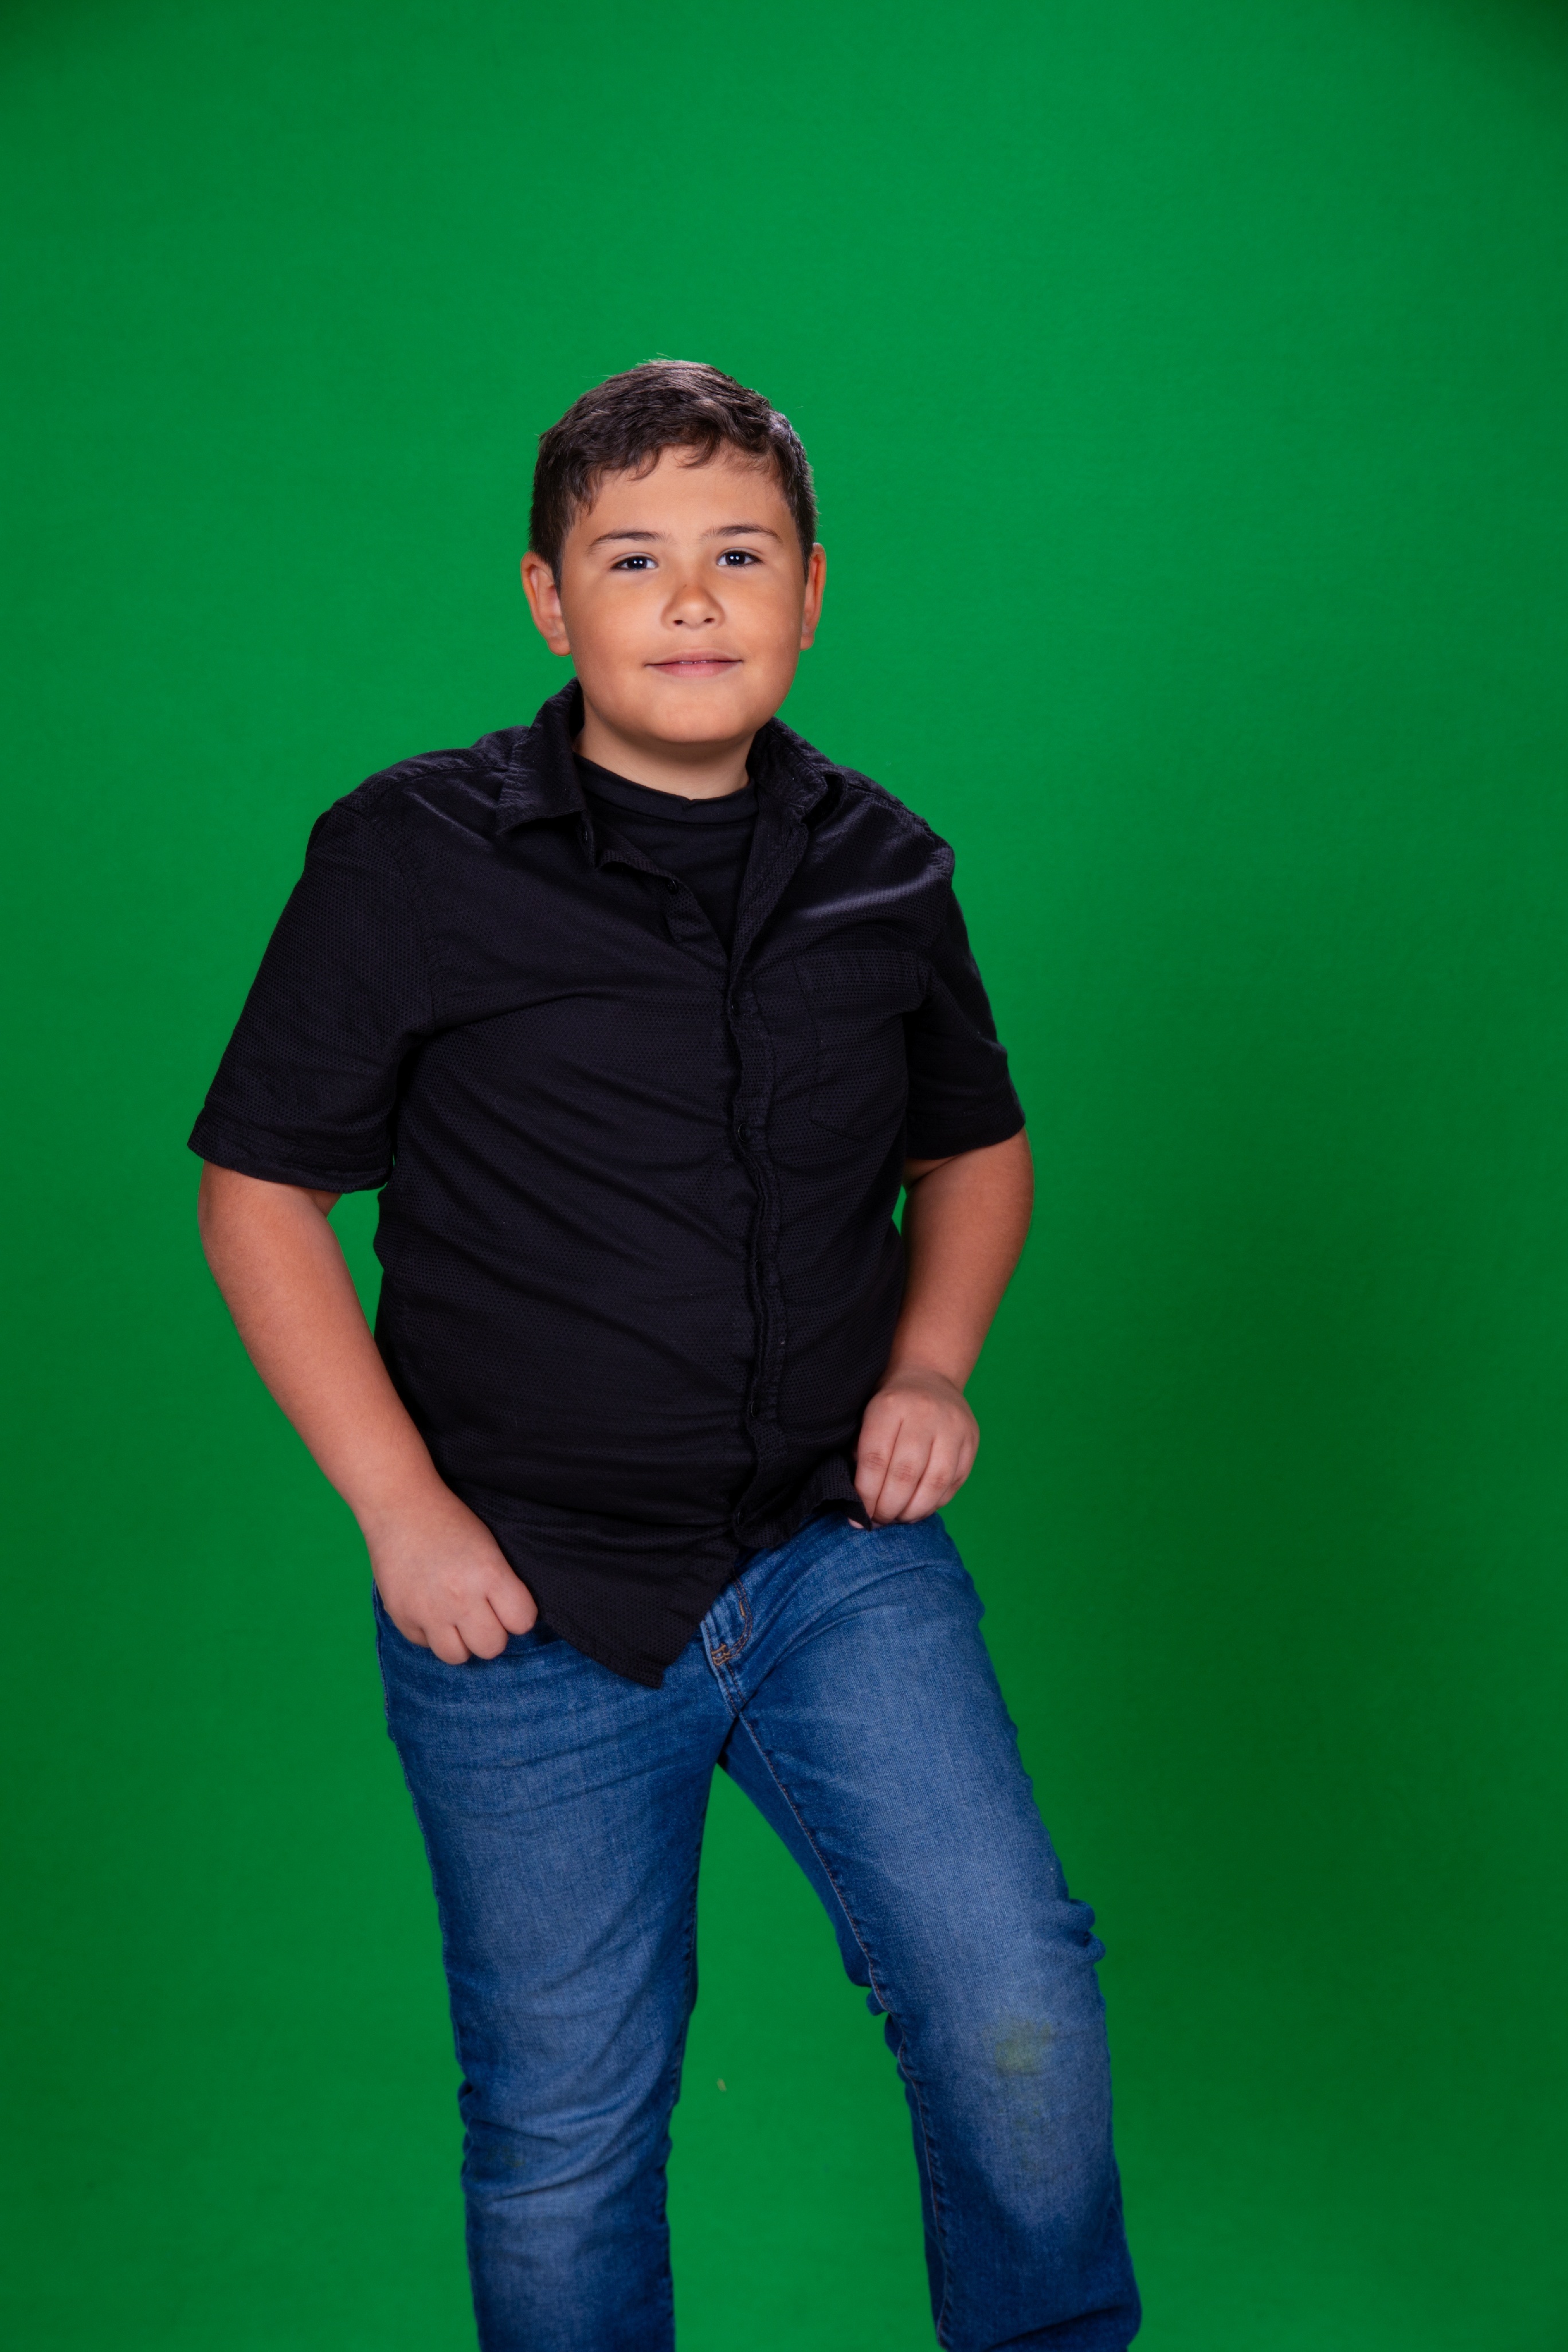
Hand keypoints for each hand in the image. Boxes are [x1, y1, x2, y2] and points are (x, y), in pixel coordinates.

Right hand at [364, 1481, 537, 1662]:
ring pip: (458, 1657)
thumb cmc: (450, 1522)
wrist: (400, 1507)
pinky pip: (426, 1645)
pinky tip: (430, 1608)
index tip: (510, 1607)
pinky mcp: (402, 1617)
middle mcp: (459, 1597)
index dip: (519, 1616)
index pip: (522, 1622)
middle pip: (492, 1647)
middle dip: (492, 1634)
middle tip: (483, 1615)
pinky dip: (431, 1633)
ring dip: (461, 1642)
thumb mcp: (489, 1547)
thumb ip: (503, 1585)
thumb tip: (515, 1622)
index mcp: (488, 1573)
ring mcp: (427, 1611)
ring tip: (456, 1619)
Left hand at [853, 1365, 978, 1526]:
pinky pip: (954, 1482)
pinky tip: (919, 1508)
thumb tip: (857, 1503)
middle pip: (905, 1474)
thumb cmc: (889, 1404)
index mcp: (891, 1406)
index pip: (876, 1460)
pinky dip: (935, 1503)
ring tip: (899, 1518)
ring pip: (934, 1482)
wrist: (928, 1375)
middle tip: (878, 1521)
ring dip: (914, 1510)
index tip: (859, 1515)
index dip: (866, 1495)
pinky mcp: (971, 1440)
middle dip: (889, 1507)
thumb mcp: (866, 1416)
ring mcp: (953, 1427)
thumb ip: (858, 1452)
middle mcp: (925, 1414)